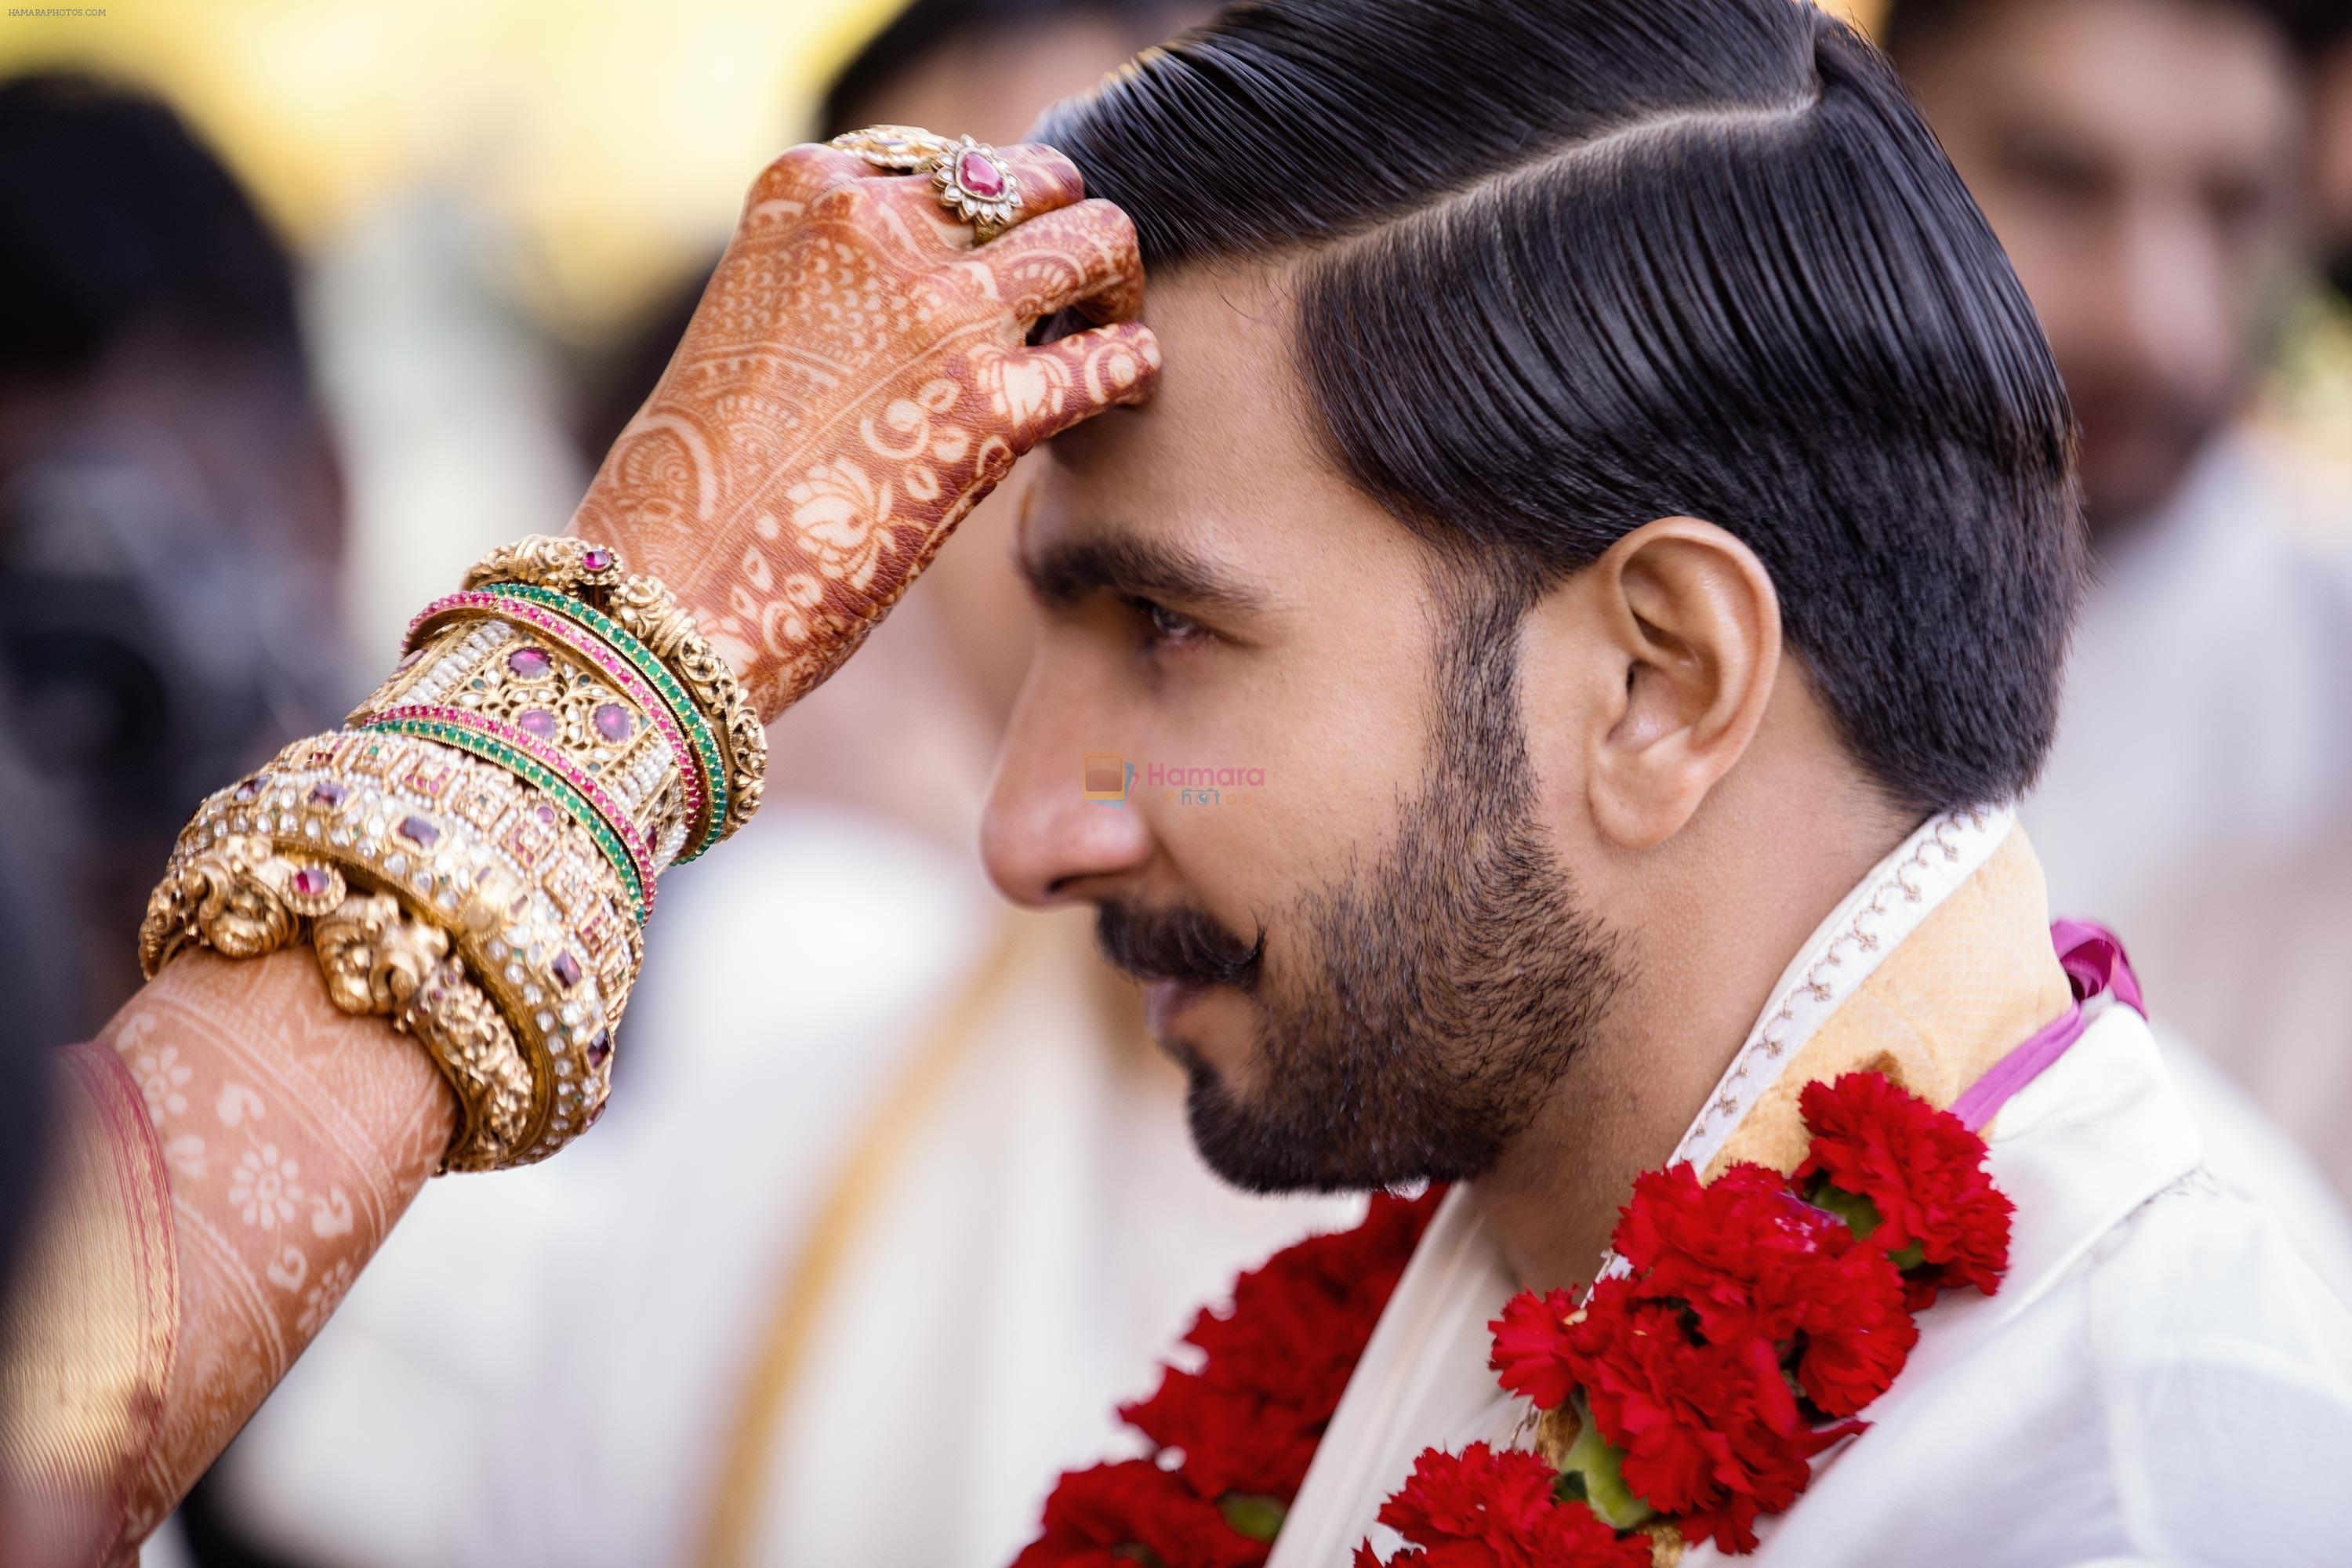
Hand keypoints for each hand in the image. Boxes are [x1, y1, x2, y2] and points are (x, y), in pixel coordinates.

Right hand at [571, 140, 1159, 720]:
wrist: (676, 585)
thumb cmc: (708, 480)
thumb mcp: (761, 322)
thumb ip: (842, 277)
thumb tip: (948, 285)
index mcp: (806, 188)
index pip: (942, 160)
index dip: (981, 224)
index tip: (984, 280)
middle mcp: (876, 225)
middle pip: (1034, 181)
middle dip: (1061, 235)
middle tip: (1067, 303)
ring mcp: (940, 310)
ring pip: (1097, 238)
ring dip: (1115, 287)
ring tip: (1104, 336)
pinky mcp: (992, 407)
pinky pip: (1118, 355)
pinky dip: (1134, 371)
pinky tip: (1123, 398)